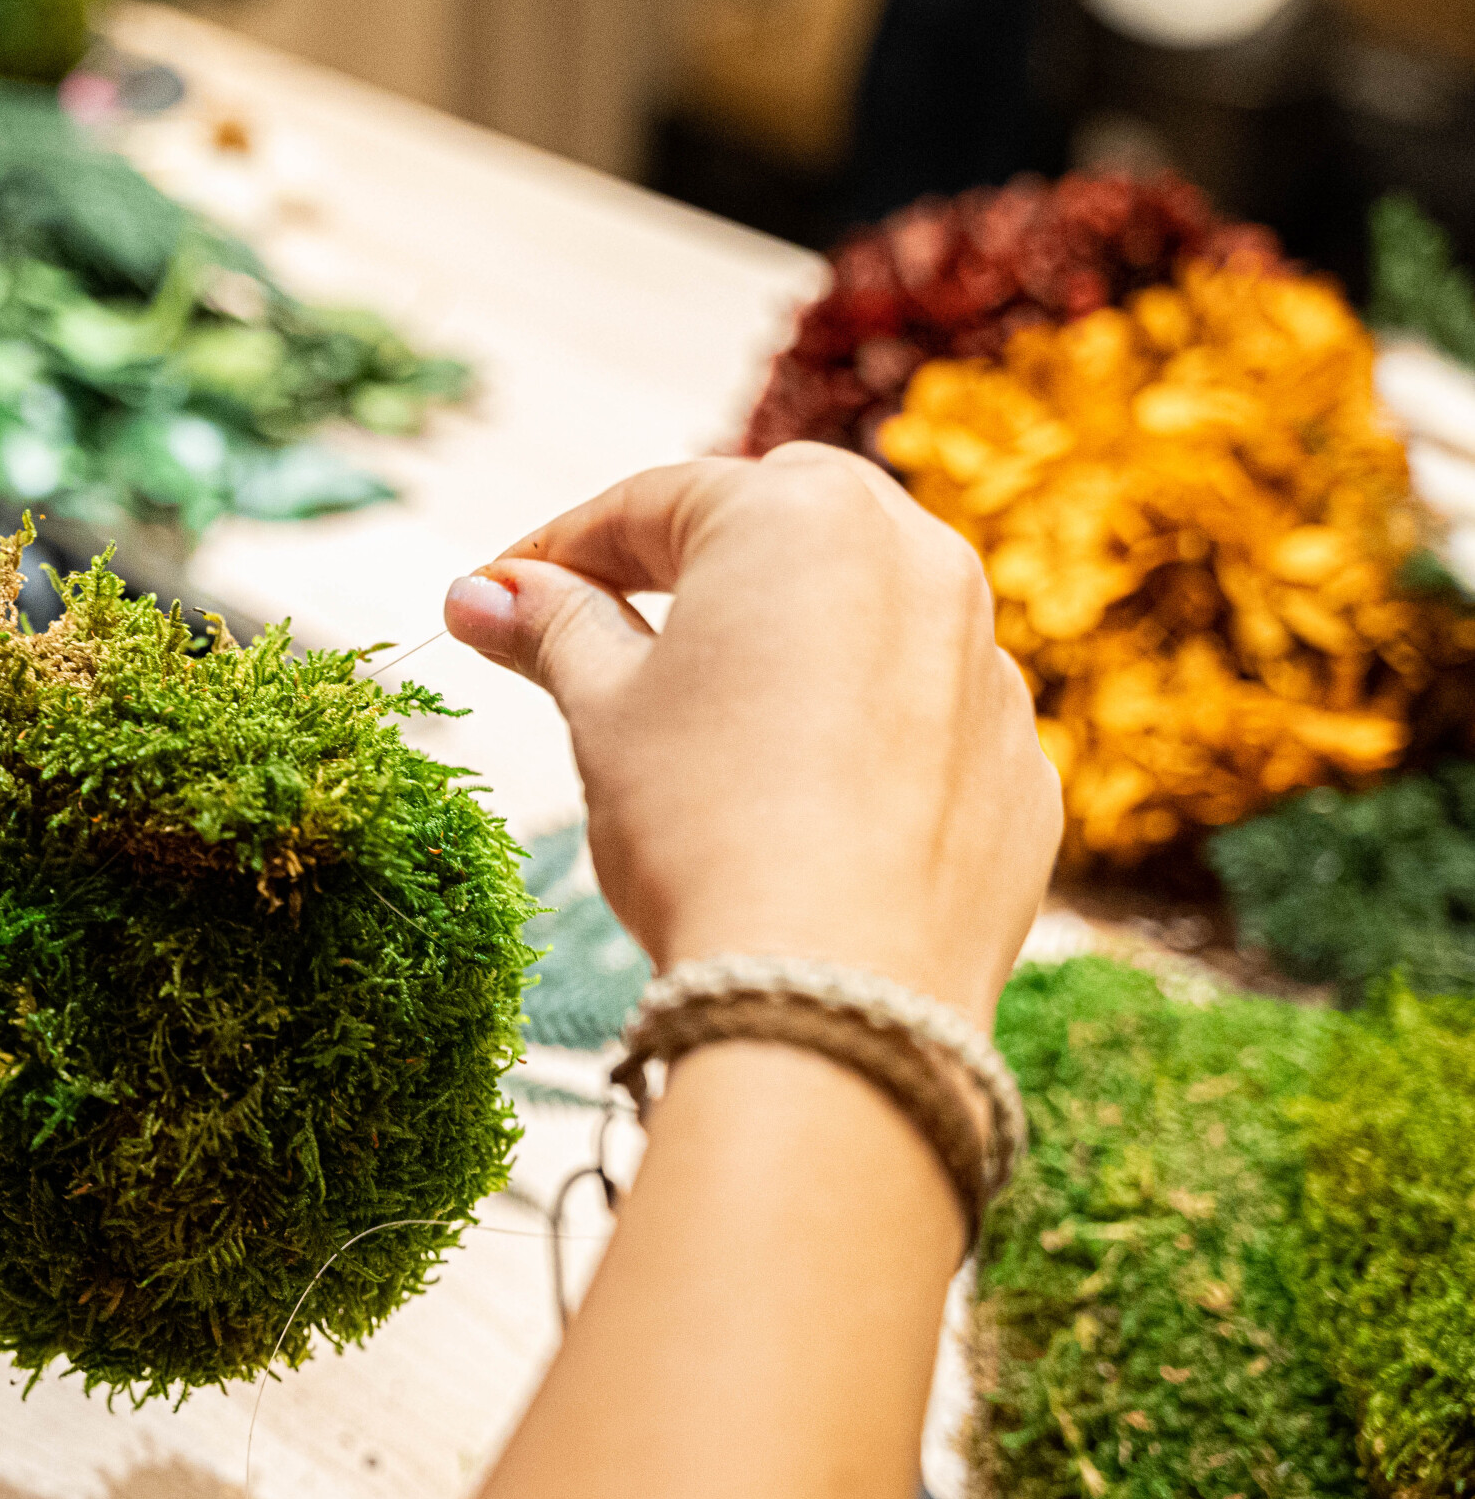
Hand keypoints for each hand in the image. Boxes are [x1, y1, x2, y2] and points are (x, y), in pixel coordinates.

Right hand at [443, 442, 1058, 1026]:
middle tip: (604, 621)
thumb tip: (481, 593)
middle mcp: (919, 557)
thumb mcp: (603, 713)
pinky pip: (920, 711)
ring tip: (704, 716)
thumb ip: (553, 630)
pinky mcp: (1017, 760)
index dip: (557, 551)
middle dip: (685, 562)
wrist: (837, 993)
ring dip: (782, 640)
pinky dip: (856, 726)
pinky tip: (797, 794)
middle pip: (775, 526)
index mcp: (802, 514)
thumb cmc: (701, 826)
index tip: (497, 595)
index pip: (649, 506)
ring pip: (864, 613)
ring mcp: (983, 661)